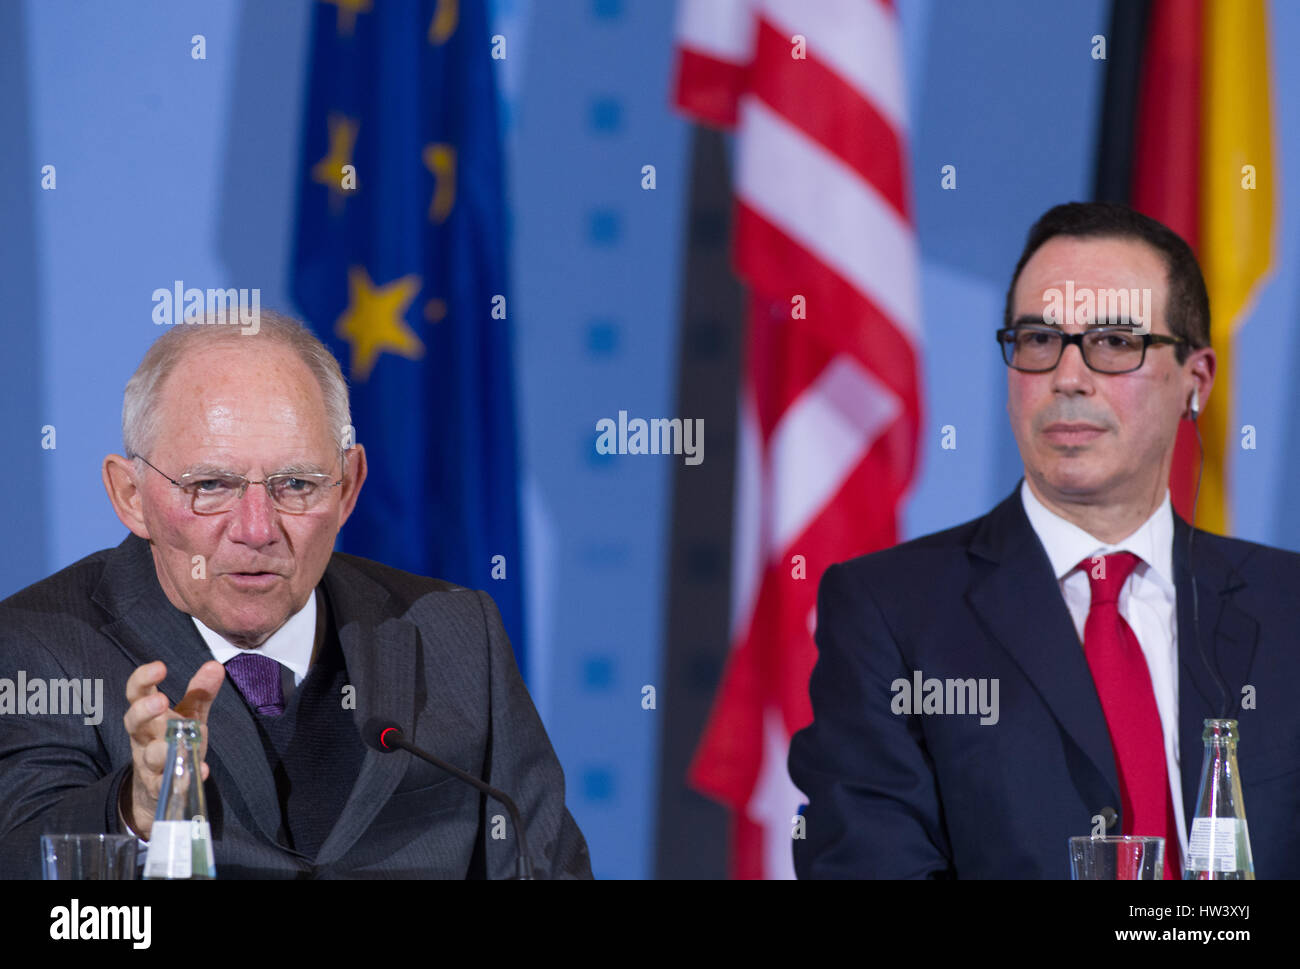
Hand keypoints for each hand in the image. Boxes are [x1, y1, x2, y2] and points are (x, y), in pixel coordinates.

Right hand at [121, 660, 224, 838]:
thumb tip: (215, 666)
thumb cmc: (171, 739)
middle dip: (144, 710)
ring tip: (178, 744)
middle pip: (133, 722)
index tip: (160, 667)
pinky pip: (166, 784)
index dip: (143, 679)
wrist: (157, 786)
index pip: (136, 693)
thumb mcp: (187, 714)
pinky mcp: (159, 787)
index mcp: (147, 715)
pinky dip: (183, 778)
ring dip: (161, 750)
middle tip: (161, 701)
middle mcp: (143, 738)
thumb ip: (199, 692)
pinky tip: (201, 771)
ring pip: (149, 756)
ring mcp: (148, 763)